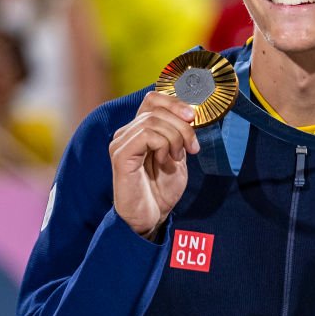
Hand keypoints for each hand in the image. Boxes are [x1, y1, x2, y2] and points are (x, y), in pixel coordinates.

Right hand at [110, 92, 199, 239]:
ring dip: (175, 138)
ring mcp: (120, 143)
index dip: (175, 102)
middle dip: (183, 126)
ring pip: (153, 121)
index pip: (153, 98)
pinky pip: (145, 135)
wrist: (151, 216)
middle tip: (191, 147)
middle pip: (157, 109)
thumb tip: (193, 113)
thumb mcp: (178, 154)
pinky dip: (163, 145)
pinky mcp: (120, 156)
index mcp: (140, 129)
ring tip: (177, 158)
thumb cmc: (162, 188)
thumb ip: (180, 134)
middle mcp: (126, 132)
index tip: (194, 116)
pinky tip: (165, 161)